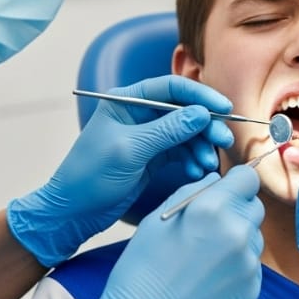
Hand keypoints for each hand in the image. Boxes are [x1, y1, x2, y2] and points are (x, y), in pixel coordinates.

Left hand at [8, 75, 234, 266]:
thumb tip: (201, 114)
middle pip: (184, 110)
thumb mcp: (130, 150)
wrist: (74, 211)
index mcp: (127, 101)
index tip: (223, 107)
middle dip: (206, 125)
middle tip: (224, 140)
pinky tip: (197, 172)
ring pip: (186, 132)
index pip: (171, 87)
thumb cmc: (90, 175)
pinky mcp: (153, 156)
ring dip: (201, 146)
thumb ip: (167, 131)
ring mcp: (148, 135)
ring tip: (209, 164)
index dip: (200, 95)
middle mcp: (139, 113)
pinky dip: (192, 160)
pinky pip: (181, 152)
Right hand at [65, 166, 264, 298]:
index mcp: (212, 209)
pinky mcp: (252, 289)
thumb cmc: (142, 271)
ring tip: (204, 259)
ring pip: (254, 237)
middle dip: (236, 211)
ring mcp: (248, 264)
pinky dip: (236, 267)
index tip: (224, 193)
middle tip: (208, 229)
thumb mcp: (158, 220)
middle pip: (254, 207)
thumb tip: (217, 181)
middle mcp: (238, 232)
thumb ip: (192, 193)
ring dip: (237, 240)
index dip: (235, 184)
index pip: (248, 178)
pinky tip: (209, 279)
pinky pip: (251, 266)